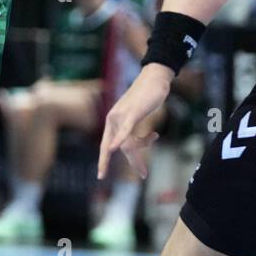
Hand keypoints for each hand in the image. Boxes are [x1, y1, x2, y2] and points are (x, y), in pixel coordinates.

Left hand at [97, 65, 173, 179]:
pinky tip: (114, 148)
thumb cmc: (146, 98)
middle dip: (134, 161)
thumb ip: (134, 132)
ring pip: (129, 142)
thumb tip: (134, 146)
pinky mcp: (132, 112)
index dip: (103, 161)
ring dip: (143, 148)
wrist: (154, 79)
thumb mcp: (138, 118)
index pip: (105, 145)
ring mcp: (121, 116)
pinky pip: (125, 130)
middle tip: (143, 174)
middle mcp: (113, 119)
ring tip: (155, 137)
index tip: (100, 176)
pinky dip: (120, 139)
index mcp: (112, 121)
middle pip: (121, 148)